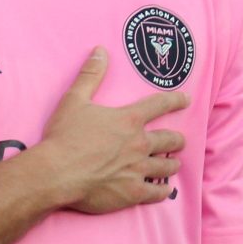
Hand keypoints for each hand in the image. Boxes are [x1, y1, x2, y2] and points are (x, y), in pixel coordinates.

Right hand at [32, 48, 188, 214]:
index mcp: (128, 120)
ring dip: (172, 163)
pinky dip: (162, 190)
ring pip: (167, 166)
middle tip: (179, 141)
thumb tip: (100, 51)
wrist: (56, 173)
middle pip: (170, 139)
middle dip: (177, 139)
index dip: (176, 100)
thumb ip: (90, 75)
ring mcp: (138, 170)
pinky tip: (163, 190)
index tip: (186, 99)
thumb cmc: (64, 136)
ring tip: (173, 164)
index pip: (159, 105)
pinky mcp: (133, 193)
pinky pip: (158, 193)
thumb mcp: (74, 100)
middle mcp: (139, 144)